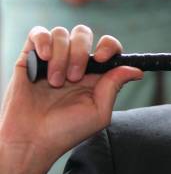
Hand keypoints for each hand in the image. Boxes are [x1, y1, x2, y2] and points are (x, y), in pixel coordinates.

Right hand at [0, 25, 142, 168]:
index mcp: (94, 74)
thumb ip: (114, 86)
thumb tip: (137, 70)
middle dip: (80, 52)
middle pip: (84, 33)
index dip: (109, 45)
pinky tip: (43, 59)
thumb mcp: (99, 112)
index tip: (102, 58)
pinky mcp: (29, 58)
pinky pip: (38, 32)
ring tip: (55, 82)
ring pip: (61, 33)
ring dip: (61, 56)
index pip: (108, 46)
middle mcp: (74, 62)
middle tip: (74, 78)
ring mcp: (52, 59)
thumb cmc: (66, 131)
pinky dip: (43, 41)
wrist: (32, 140)